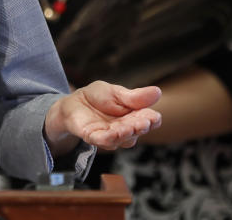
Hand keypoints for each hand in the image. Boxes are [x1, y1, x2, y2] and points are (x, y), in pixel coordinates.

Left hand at [45, 81, 161, 154]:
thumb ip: (134, 96)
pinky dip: (109, 138)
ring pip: (122, 138)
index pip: (148, 120)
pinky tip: (113, 133)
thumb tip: (157, 91)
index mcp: (134, 116)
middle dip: (140, 126)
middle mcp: (126, 129)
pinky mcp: (94, 137)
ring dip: (126, 133)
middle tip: (144, 122)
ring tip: (130, 127)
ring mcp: (111, 135)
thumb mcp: (116, 92)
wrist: (74, 102)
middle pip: (137, 131)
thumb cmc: (98, 97)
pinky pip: (103, 140)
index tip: (154, 117)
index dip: (152, 119)